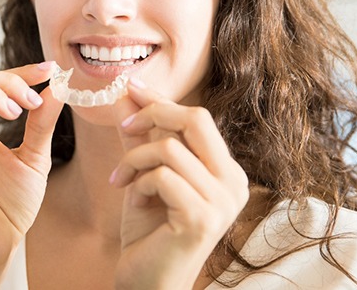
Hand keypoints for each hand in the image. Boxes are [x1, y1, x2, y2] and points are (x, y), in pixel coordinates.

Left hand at [110, 79, 248, 289]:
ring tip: (122, 179)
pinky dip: (139, 182)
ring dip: (135, 159)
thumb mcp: (144, 172)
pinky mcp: (203, 218)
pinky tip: (134, 201)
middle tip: (125, 126)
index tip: (131, 87)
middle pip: (196, 119)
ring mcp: (223, 201)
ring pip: (170, 147)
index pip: (197, 118)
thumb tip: (126, 95)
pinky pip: (162, 176)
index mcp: (225, 169)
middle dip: (154, 113)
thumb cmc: (149, 228)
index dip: (161, 100)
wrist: (147, 282)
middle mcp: (234, 182)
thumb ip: (140, 136)